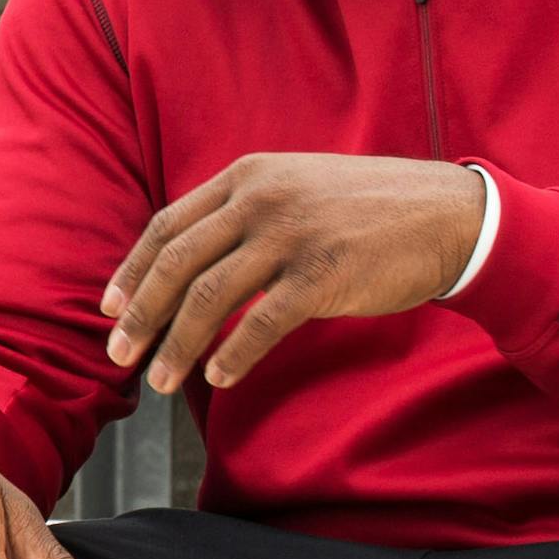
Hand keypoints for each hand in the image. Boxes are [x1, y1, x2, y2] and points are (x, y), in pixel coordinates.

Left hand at [104, 153, 485, 394]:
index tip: (111, 307)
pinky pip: (261, 324)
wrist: (447, 216)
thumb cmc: (366, 211)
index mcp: (247, 177)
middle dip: (140, 315)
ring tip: (159, 381)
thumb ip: (243, 211)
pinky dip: (232, 356)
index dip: (133, 271)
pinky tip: (219, 379)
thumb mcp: (295, 187)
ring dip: (177, 346)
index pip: (168, 226)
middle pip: (178, 264)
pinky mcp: (324, 275)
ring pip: (210, 298)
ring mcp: (292, 236)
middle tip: (118, 355)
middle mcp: (261, 200)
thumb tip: (188, 257)